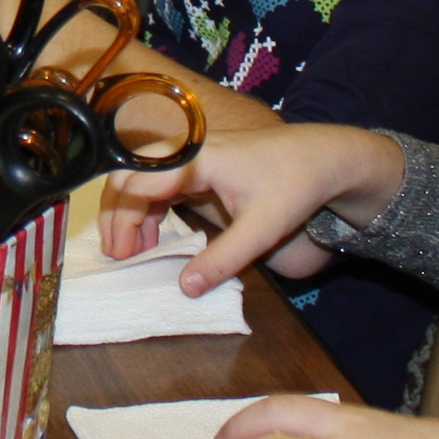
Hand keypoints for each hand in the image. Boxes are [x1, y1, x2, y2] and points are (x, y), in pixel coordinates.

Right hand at [102, 113, 402, 287]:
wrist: (321, 158)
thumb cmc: (294, 185)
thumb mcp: (262, 228)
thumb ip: (224, 259)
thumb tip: (185, 288)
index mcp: (196, 157)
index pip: (139, 183)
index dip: (124, 219)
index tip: (122, 254)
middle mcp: (185, 150)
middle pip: (129, 177)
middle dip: (117, 216)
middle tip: (117, 256)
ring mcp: (189, 155)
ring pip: (140, 180)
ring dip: (130, 214)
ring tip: (131, 252)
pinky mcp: (196, 165)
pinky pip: (158, 184)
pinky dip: (147, 209)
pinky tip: (153, 238)